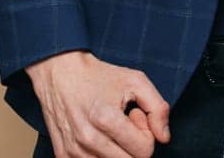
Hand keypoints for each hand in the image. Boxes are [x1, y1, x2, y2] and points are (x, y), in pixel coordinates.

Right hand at [25, 50, 171, 157]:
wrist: (60, 74)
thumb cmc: (99, 76)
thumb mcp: (136, 81)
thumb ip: (158, 108)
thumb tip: (164, 137)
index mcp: (106, 119)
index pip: (144, 151)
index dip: (147, 133)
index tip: (136, 116)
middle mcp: (88, 139)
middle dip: (134, 144)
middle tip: (125, 123)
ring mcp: (74, 150)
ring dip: (117, 150)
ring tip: (110, 128)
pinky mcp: (63, 155)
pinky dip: (100, 155)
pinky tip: (98, 135)